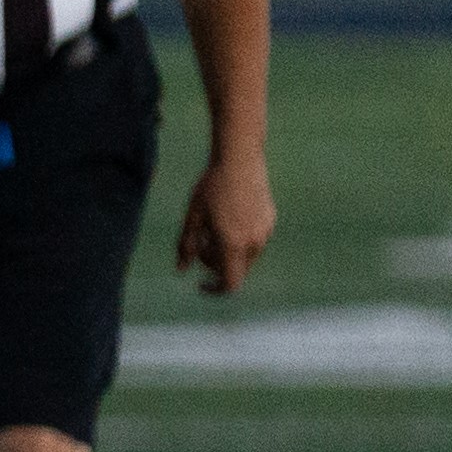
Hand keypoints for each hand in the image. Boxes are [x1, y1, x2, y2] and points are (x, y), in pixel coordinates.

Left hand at [175, 150, 276, 295]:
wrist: (240, 161)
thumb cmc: (211, 188)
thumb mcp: (193, 217)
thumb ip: (187, 246)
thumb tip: (181, 270)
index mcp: (233, 244)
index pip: (230, 284)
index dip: (215, 290)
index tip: (201, 284)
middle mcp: (254, 242)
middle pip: (236, 271)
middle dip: (216, 265)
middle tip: (200, 242)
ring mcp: (265, 232)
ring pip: (245, 257)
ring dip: (228, 252)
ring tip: (213, 227)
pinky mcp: (270, 222)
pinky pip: (254, 242)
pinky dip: (239, 241)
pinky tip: (228, 217)